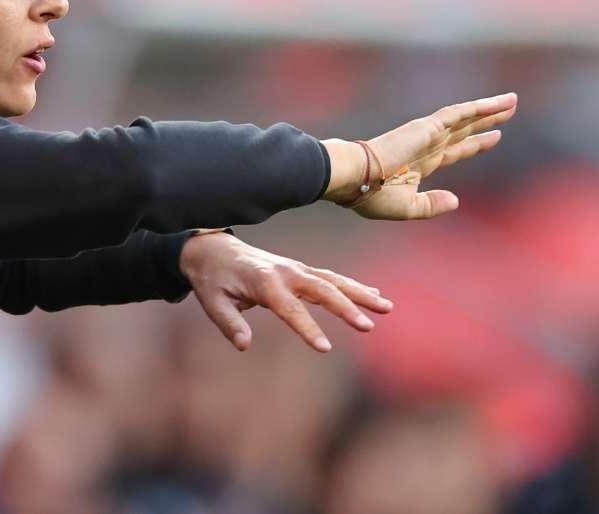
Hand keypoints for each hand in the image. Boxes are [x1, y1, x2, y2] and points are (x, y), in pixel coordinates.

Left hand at [179, 230, 391, 352]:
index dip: (307, 328)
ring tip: (386, 307)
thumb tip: (244, 345)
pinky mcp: (300, 269)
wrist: (213, 250)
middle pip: (322, 289)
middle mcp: (286, 272)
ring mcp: (296, 268)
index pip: (290, 309)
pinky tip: (374, 296)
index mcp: (264, 282)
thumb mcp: (212, 303)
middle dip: (346, 308)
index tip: (325, 348)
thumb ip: (228, 323)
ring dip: (360, 293)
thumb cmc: (213, 280)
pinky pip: (331, 278)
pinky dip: (353, 286)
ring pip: (334, 280)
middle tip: (368, 327)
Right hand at [321, 92, 517, 219]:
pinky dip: (479, 108)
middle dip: (486, 121)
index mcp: (421, 164)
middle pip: (465, 130)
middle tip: (507, 111)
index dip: (475, 144)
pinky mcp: (427, 127)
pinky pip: (459, 114)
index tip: (494, 136)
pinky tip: (497, 103)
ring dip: (490, 109)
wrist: (356, 178)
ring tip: (512, 100)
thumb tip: (456, 200)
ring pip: (466, 118)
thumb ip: (432, 205)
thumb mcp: (408, 208)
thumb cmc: (372, 196)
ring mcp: (428, 134)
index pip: (455, 151)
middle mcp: (427, 146)